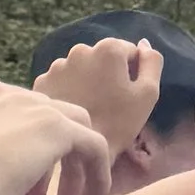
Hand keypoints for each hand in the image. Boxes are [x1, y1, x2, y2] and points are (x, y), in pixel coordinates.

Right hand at [0, 80, 110, 194]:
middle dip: (42, 163)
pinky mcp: (53, 124)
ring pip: (68, 130)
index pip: (4, 119)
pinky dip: (96, 176)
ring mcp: (25, 103)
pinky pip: (91, 145)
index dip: (13, 156)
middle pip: (37, 120)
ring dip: (71, 172)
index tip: (13, 194)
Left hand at [34, 37, 166, 163]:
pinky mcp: (42, 81)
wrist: (78, 150)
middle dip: (107, 73)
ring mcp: (58, 66)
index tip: (127, 94)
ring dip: (87, 80)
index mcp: (108, 49)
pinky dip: (68, 88)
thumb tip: (144, 43)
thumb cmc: (118, 123)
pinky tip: (73, 107)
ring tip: (89, 106)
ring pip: (81, 67)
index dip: (132, 73)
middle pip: (102, 57)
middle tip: (109, 102)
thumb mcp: (148, 94)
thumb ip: (152, 62)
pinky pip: (62, 79)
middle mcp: (80, 50)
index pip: (128, 52)